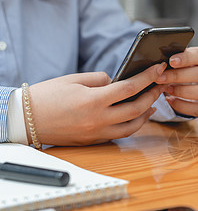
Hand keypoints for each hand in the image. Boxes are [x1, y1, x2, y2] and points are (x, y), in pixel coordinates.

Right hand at [27, 63, 166, 145]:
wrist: (25, 119)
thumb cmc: (47, 96)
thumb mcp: (74, 79)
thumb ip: (100, 79)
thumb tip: (118, 81)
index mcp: (94, 101)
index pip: (130, 87)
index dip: (148, 77)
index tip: (158, 69)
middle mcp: (98, 119)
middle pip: (137, 109)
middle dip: (152, 95)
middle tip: (160, 85)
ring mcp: (97, 133)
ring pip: (132, 126)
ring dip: (146, 114)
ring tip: (153, 102)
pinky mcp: (93, 141)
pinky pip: (120, 135)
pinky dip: (132, 125)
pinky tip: (136, 117)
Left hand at [156, 47, 197, 116]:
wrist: (189, 83)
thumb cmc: (183, 68)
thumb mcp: (179, 59)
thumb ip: (173, 56)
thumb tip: (161, 55)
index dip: (185, 58)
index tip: (171, 61)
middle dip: (177, 76)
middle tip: (160, 78)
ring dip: (182, 91)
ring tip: (167, 89)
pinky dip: (183, 105)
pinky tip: (170, 100)